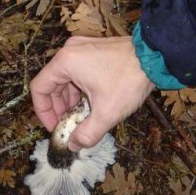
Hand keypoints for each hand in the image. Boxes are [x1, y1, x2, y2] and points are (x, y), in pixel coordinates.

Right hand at [30, 36, 154, 150]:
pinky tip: (92, 103)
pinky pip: (78, 72)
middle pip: (52, 84)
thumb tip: (73, 145)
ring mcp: (82, 48)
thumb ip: (87, 133)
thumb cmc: (129, 81)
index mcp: (66, 62)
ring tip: (82, 118)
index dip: (43, 112)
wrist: (156, 56)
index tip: (55, 127)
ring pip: (66, 79)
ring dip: (71, 100)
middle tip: (70, 126)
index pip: (39, 89)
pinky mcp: (94, 50)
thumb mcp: (107, 113)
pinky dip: (81, 89)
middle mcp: (70, 51)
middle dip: (59, 108)